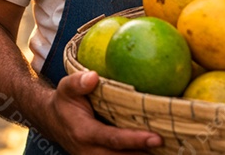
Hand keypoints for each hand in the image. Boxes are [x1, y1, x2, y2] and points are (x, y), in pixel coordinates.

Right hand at [42, 71, 161, 153]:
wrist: (52, 122)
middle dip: (145, 154)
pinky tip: (156, 150)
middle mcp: (90, 152)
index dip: (135, 141)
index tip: (157, 138)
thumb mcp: (66, 89)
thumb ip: (77, 83)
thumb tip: (93, 76)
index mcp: (84, 133)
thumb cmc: (64, 102)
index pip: (113, 140)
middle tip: (173, 146)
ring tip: (171, 151)